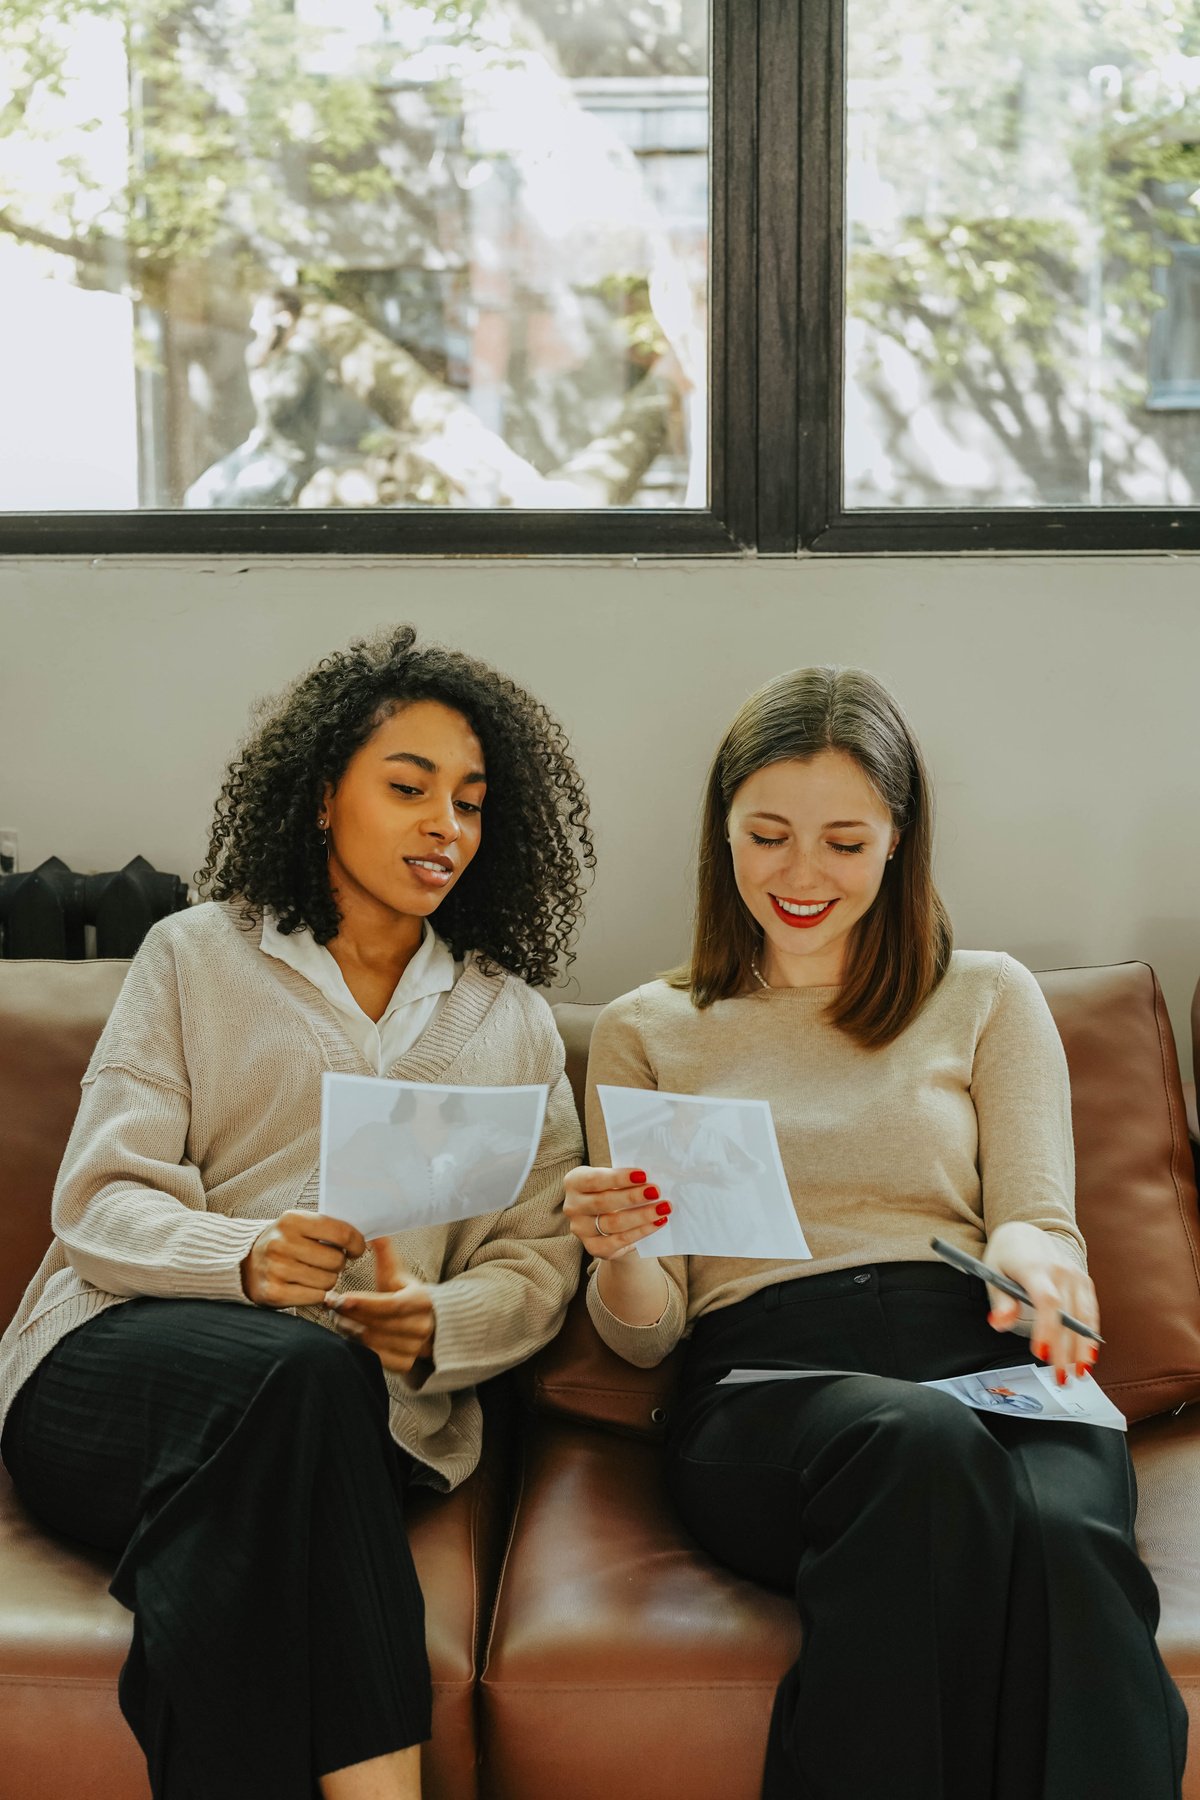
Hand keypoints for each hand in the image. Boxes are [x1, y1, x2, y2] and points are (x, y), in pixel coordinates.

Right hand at [241, 1211, 365, 1307]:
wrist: (244, 1263)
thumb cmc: (282, 1242)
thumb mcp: (299, 1224)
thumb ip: (327, 1227)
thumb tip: (361, 1239)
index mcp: (292, 1220)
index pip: (341, 1233)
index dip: (356, 1243)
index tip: (356, 1249)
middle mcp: (282, 1243)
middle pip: (336, 1260)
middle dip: (338, 1263)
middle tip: (326, 1262)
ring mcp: (276, 1269)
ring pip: (328, 1281)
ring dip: (327, 1280)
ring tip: (312, 1273)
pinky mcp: (274, 1293)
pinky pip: (315, 1297)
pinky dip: (316, 1294)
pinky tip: (304, 1286)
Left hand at [324, 1237, 435, 1373]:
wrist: (429, 1324)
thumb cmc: (406, 1295)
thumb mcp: (398, 1275)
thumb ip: (385, 1253)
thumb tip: (374, 1231)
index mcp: (423, 1300)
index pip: (390, 1305)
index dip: (363, 1304)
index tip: (338, 1299)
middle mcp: (423, 1327)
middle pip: (376, 1325)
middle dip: (348, 1315)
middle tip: (331, 1304)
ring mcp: (414, 1348)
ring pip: (371, 1342)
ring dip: (348, 1329)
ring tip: (338, 1316)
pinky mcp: (404, 1364)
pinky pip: (373, 1357)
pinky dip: (356, 1345)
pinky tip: (350, 1332)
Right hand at [563, 1165, 670, 1259]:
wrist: (608, 1220)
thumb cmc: (612, 1191)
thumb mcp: (613, 1181)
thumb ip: (625, 1179)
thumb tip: (650, 1180)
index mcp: (574, 1182)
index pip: (595, 1179)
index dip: (619, 1178)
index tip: (643, 1175)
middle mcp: (572, 1206)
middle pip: (604, 1202)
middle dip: (633, 1197)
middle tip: (656, 1191)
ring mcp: (580, 1229)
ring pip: (614, 1223)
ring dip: (642, 1215)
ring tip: (663, 1208)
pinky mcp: (593, 1247)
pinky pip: (619, 1240)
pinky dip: (641, 1231)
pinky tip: (657, 1223)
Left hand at [983, 1222, 1099, 1383]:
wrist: (1028, 1231)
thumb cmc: (1007, 1255)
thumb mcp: (993, 1272)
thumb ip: (1000, 1300)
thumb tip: (999, 1322)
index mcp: (1035, 1267)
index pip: (1046, 1301)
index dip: (1046, 1329)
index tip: (1040, 1354)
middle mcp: (1060, 1270)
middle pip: (1068, 1315)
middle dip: (1065, 1349)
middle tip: (1061, 1377)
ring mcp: (1075, 1275)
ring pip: (1084, 1316)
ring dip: (1083, 1347)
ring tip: (1080, 1372)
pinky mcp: (1084, 1281)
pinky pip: (1091, 1311)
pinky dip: (1091, 1334)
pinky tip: (1088, 1355)